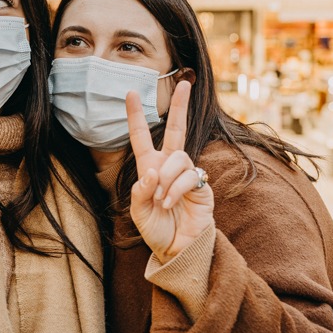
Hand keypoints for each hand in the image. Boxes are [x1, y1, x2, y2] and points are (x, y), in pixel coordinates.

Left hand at [127, 81, 214, 263]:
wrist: (177, 249)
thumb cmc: (156, 229)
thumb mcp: (138, 212)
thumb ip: (140, 192)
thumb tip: (152, 172)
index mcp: (150, 167)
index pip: (141, 136)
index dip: (135, 115)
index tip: (130, 92)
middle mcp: (169, 166)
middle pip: (176, 129)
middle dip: (179, 107)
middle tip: (184, 83)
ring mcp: (187, 174)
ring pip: (178, 158)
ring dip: (166, 179)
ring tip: (161, 201)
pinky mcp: (202, 186)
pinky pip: (188, 177)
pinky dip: (175, 190)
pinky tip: (170, 203)